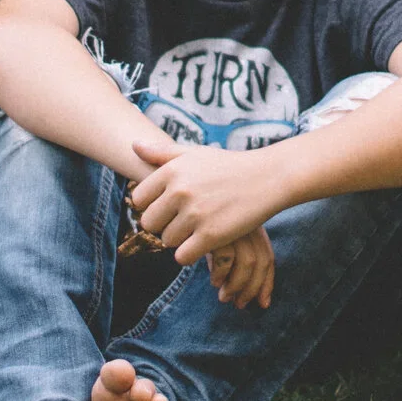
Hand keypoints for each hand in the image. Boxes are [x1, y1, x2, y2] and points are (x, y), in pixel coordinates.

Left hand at [129, 138, 288, 265]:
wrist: (268, 178)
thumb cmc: (229, 165)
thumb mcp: (195, 153)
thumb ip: (162, 152)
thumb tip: (133, 144)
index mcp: (172, 171)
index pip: (139, 199)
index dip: (152, 205)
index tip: (169, 206)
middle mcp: (180, 191)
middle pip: (149, 223)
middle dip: (163, 225)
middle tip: (183, 221)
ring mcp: (196, 214)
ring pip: (166, 241)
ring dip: (180, 240)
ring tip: (197, 229)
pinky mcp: (211, 235)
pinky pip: (183, 256)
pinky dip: (190, 254)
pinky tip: (203, 244)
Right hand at [205, 227, 276, 309]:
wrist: (179, 196)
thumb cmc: (199, 220)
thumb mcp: (218, 236)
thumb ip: (228, 255)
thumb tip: (232, 291)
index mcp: (250, 225)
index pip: (267, 257)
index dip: (267, 283)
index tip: (263, 303)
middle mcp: (245, 223)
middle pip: (261, 261)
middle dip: (252, 288)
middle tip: (240, 304)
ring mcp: (232, 223)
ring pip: (247, 261)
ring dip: (236, 286)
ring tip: (224, 297)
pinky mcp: (215, 225)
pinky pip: (225, 256)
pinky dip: (220, 274)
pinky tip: (213, 281)